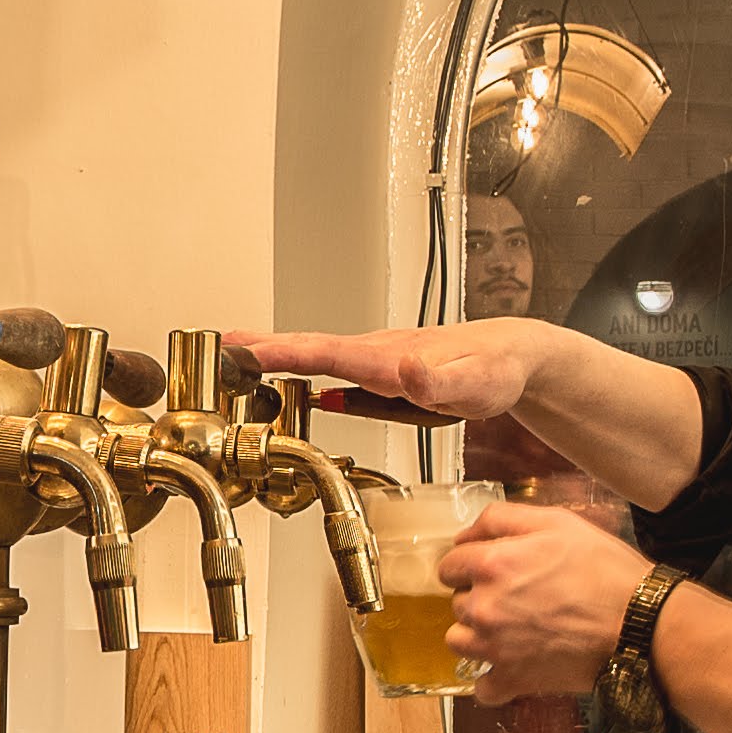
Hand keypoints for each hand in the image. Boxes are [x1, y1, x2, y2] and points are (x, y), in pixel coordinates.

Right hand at [224, 320, 546, 427]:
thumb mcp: (476, 385)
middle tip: (217, 348)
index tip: (242, 351)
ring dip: (273, 354)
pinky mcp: (379, 370)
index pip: (324, 353)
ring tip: (234, 357)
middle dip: (261, 347)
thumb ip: (440, 382)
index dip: (280, 352)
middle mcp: (376, 354)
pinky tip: (286, 376)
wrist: (514, 357)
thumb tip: (405, 373)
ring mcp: (376, 359)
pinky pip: (331, 366)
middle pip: (309, 347)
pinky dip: (299, 364)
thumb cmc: (496, 372)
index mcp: (389, 360)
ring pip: (315, 353)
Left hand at [433, 502, 647, 699]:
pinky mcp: (515, 679)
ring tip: (509, 631)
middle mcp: (484, 606)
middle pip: (457, 603)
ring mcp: (496, 647)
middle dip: (478, 598)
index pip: (449, 565)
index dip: (468, 565)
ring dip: (477, 636)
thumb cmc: (606, 570)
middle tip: (515, 598)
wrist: (642, 622)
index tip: (488, 570)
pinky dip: (493, 681)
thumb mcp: (557, 522)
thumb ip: (502, 519)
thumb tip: (466, 534)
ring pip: (460, 642)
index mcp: (491, 564)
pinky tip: (511, 667)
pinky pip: (483, 688)